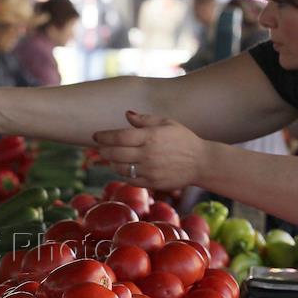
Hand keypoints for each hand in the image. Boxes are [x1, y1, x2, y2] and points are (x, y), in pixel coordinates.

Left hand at [93, 111, 211, 189]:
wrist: (201, 162)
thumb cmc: (183, 139)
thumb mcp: (166, 123)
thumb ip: (144, 119)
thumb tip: (127, 114)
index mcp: (150, 137)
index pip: (119, 137)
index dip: (104, 137)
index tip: (96, 136)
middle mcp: (148, 154)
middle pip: (115, 154)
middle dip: (103, 150)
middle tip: (100, 148)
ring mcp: (149, 170)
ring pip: (120, 168)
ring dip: (112, 163)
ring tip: (112, 158)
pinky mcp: (152, 183)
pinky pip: (130, 180)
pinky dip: (123, 174)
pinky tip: (124, 168)